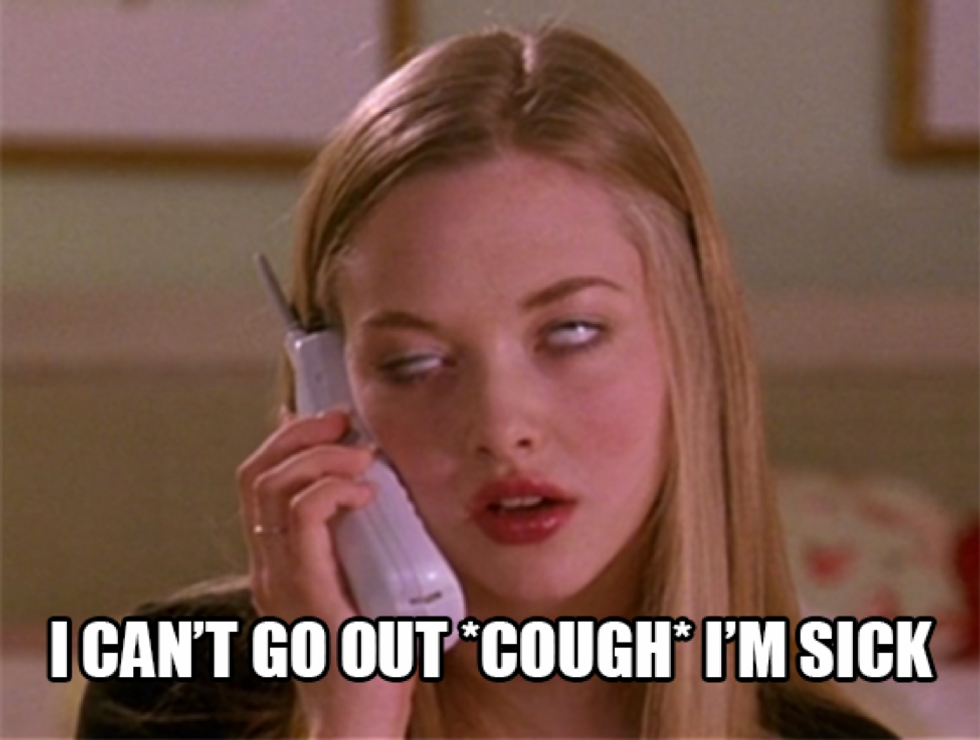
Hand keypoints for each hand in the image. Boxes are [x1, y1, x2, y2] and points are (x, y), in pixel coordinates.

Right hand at [237, 409, 415, 737]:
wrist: (358, 723)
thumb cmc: (371, 658)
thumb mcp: (365, 588)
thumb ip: (362, 550)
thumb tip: (387, 500)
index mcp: (276, 565)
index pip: (256, 484)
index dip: (285, 440)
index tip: (329, 421)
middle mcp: (267, 570)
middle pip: (254, 476)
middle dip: (299, 434)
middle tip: (344, 421)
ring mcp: (279, 582)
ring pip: (273, 491)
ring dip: (320, 458)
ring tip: (362, 457)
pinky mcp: (305, 594)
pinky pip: (303, 522)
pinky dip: (331, 491)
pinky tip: (365, 492)